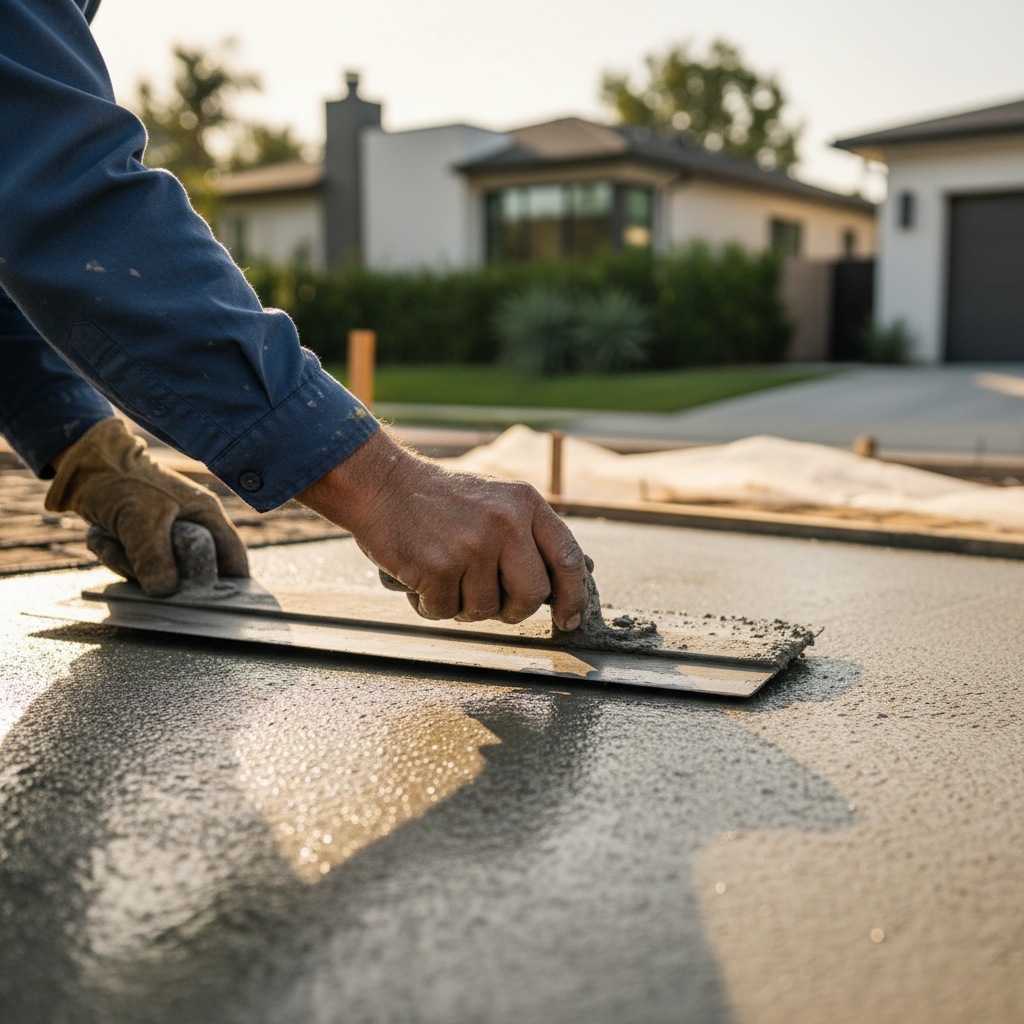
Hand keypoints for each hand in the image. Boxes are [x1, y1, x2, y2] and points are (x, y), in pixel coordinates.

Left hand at [45, 417, 248, 595]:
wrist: (83, 467)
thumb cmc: (124, 483)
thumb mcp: (143, 520)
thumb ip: (157, 558)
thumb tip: (165, 593)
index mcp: (206, 516)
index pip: (233, 558)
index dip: (231, 584)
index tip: (216, 606)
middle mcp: (191, 529)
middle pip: (190, 573)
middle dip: (162, 575)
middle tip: (141, 569)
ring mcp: (165, 537)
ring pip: (157, 573)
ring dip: (129, 565)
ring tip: (112, 542)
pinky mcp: (140, 543)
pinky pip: (134, 567)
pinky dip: (115, 557)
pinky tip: (103, 539)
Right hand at [298, 429, 589, 629]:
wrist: (382, 484)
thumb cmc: (439, 501)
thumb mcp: (496, 501)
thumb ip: (528, 536)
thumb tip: (562, 583)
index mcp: (526, 503)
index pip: (567, 557)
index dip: (573, 595)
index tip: (569, 619)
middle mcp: (505, 522)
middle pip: (532, 595)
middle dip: (513, 610)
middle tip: (490, 601)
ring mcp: (473, 545)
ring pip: (485, 609)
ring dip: (462, 605)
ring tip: (445, 575)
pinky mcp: (439, 566)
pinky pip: (445, 612)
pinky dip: (431, 604)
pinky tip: (421, 577)